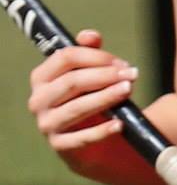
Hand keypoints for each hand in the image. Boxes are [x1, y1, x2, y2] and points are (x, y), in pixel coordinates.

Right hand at [28, 30, 137, 152]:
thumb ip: (89, 55)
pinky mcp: (60, 147)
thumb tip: (92, 35)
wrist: (96, 149)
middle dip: (104, 76)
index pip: (65, 58)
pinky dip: (103, 131)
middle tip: (131, 75)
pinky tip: (120, 124)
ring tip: (128, 91)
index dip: (96, 57)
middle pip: (73, 81)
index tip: (121, 62)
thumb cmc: (91, 105)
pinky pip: (82, 138)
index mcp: (41, 78)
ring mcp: (47, 124)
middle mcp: (38, 100)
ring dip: (106, 98)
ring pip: (78, 107)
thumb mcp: (90, 79)